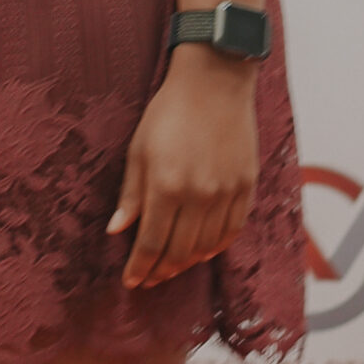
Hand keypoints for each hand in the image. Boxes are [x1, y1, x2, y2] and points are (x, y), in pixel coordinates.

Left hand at [107, 48, 258, 289]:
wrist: (214, 82)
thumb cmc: (168, 113)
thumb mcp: (138, 150)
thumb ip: (131, 195)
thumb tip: (116, 230)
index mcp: (166, 186)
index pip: (151, 243)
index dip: (140, 267)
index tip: (131, 281)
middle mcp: (199, 195)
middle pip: (179, 251)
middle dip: (161, 271)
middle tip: (149, 279)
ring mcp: (226, 192)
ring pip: (207, 246)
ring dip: (187, 262)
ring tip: (171, 267)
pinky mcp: (246, 186)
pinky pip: (232, 229)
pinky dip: (216, 246)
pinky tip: (203, 251)